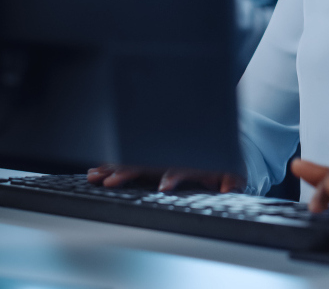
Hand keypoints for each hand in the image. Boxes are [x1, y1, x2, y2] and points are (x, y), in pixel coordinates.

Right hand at [87, 164, 242, 192]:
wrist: (215, 139)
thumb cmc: (223, 160)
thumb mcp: (233, 170)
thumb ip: (231, 180)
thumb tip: (227, 189)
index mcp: (189, 159)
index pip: (178, 167)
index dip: (171, 177)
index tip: (163, 188)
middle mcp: (169, 154)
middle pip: (147, 162)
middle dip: (128, 171)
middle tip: (111, 182)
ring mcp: (157, 154)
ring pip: (132, 159)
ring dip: (113, 167)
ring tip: (95, 175)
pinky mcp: (149, 157)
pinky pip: (128, 159)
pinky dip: (111, 164)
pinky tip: (96, 170)